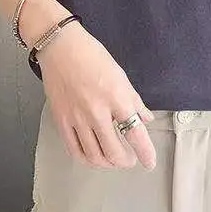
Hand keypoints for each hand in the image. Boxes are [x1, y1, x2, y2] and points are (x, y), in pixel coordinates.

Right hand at [37, 22, 156, 170]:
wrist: (60, 47)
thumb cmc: (92, 55)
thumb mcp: (120, 75)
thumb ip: (134, 100)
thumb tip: (145, 119)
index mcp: (116, 98)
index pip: (135, 133)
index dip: (145, 152)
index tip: (150, 162)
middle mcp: (97, 111)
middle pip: (114, 151)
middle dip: (126, 161)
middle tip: (130, 160)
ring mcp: (77, 118)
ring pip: (94, 155)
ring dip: (107, 163)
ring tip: (113, 160)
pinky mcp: (61, 121)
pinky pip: (74, 149)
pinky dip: (86, 159)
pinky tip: (92, 157)